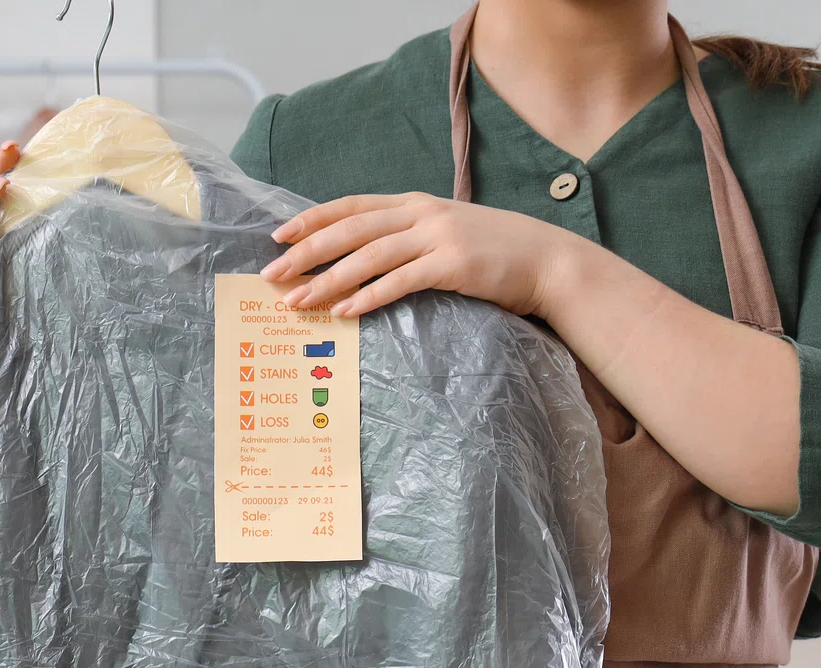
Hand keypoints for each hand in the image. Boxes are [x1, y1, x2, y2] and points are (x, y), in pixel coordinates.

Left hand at [261, 193, 583, 320]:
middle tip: (272, 274)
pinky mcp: (453, 265)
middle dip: (307, 251)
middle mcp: (422, 214)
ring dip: (328, 279)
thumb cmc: (494, 253)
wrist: (548, 261)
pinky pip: (400, 281)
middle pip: (352, 229)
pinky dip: (368, 296)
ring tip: (298, 301)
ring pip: (369, 255)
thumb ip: (409, 237)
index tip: (279, 236)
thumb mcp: (447, 233)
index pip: (352, 205)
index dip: (313, 219)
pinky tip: (344, 311)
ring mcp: (438, 237)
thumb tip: (365, 256)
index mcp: (416, 204)